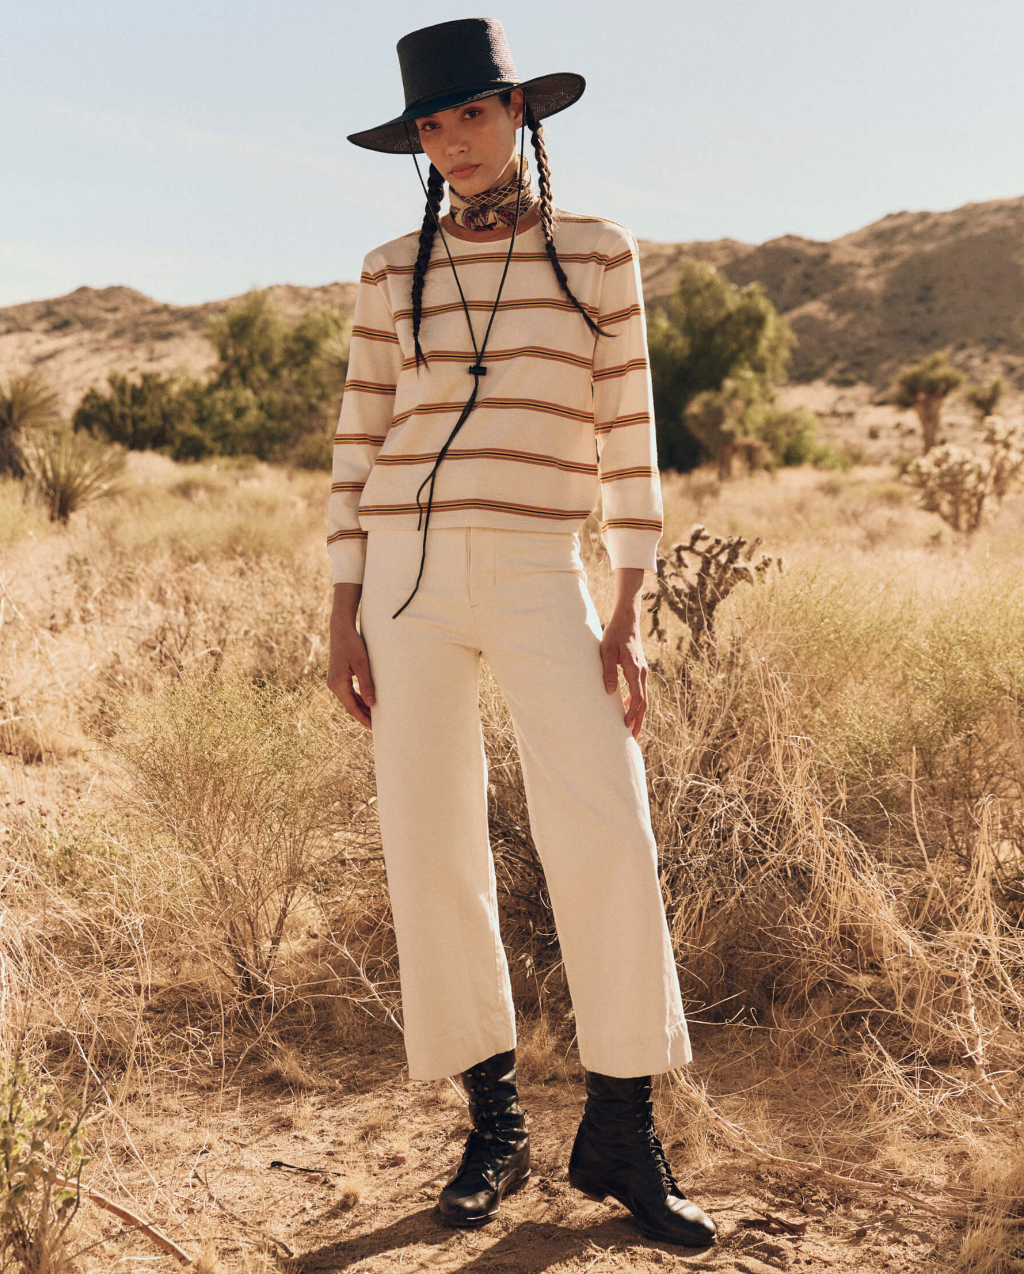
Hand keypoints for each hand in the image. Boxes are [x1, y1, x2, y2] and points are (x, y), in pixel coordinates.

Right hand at [327, 585, 374, 728]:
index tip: (373, 727)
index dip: (362, 718)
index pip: (351, 707)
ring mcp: (334, 680)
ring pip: (348, 699)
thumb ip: (366, 685)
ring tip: (373, 716)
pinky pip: (347, 692)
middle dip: (362, 715)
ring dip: (360, 707)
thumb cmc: (352, 644)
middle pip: (349, 705)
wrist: (340, 630)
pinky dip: (357, 698)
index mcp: (338, 683)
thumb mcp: (362, 665)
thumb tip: (371, 704)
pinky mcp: (337, 676)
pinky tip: (366, 701)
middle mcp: (333, 684)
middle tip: (375, 725)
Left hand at [600, 610, 648, 740]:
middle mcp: (642, 672)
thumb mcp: (607, 651)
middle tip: (633, 738)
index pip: (637, 698)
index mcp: (635, 670)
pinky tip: (626, 707)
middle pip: (643, 702)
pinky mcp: (639, 669)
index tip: (627, 727)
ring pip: (643, 697)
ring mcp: (642, 671)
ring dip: (637, 713)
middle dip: (638, 720)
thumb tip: (611, 692)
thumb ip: (609, 671)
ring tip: (631, 728)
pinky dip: (635, 701)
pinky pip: (639, 689)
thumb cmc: (615, 634)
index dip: (633, 714)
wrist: (627, 620)